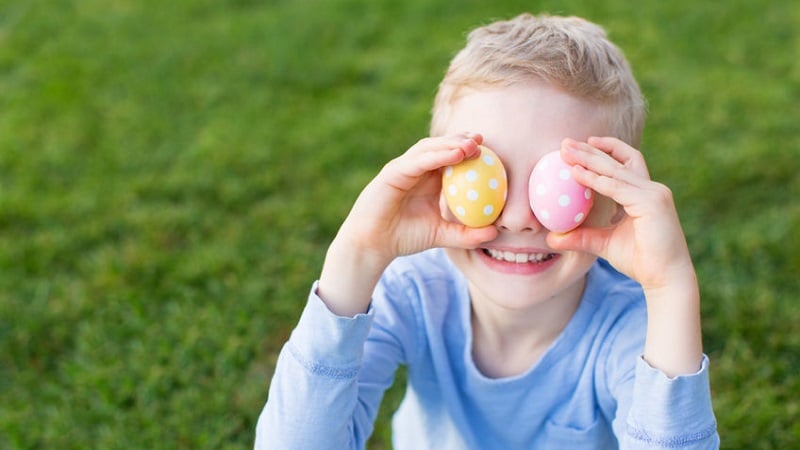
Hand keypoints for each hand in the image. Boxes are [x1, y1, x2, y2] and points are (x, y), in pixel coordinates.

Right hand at [337, 133, 498, 262]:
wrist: (374, 245)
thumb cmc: (406, 237)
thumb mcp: (442, 235)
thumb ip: (467, 234)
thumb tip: (496, 232)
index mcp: (429, 178)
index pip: (451, 157)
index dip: (470, 150)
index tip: (491, 150)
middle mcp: (417, 169)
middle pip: (441, 146)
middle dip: (462, 139)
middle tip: (482, 139)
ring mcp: (404, 168)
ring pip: (429, 148)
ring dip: (451, 143)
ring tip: (472, 144)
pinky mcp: (393, 172)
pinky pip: (417, 161)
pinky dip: (437, 155)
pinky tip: (455, 154)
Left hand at [546, 137, 692, 291]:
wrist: (665, 279)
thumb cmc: (640, 261)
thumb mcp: (604, 244)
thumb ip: (581, 236)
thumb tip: (552, 238)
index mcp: (645, 194)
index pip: (625, 164)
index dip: (603, 151)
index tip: (580, 145)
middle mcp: (652, 189)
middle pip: (618, 160)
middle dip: (590, 149)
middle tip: (565, 143)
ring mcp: (654, 194)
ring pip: (616, 170)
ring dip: (589, 159)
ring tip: (566, 152)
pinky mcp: (651, 202)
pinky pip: (617, 188)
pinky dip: (595, 180)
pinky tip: (576, 173)